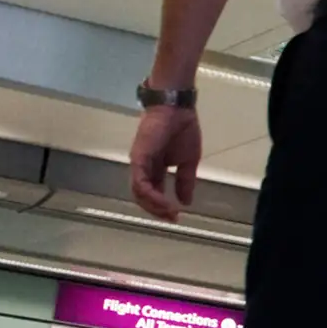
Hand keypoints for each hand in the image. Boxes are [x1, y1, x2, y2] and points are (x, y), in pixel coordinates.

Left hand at [129, 103, 201, 220]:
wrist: (177, 109)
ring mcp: (138, 163)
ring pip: (139, 193)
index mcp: (154, 168)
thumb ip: (185, 181)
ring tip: (170, 212)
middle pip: (143, 196)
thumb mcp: (189, 160)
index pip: (153, 192)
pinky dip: (151, 196)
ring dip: (154, 206)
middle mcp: (143, 168)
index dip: (163, 206)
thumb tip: (186, 201)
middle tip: (172, 218)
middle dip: (157, 210)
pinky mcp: (138, 159)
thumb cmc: (182, 129)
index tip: (176, 216)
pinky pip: (140, 183)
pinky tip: (164, 202)